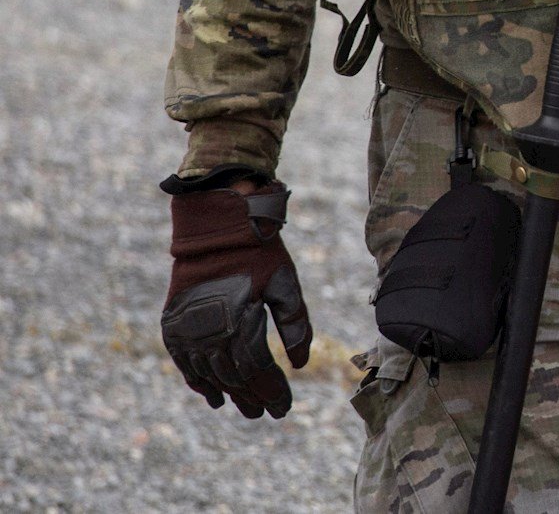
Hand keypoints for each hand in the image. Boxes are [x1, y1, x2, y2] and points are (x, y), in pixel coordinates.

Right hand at [161, 181, 313, 418]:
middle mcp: (210, 332)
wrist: (216, 228)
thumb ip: (296, 324)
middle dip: (253, 397)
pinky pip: (185, 364)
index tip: (284, 407)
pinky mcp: (173, 326)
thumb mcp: (286, 284)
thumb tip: (301, 364)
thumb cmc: (259, 254)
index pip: (258, 371)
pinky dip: (199, 382)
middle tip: (268, 413)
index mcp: (240, 323)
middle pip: (234, 378)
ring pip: (209, 374)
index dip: (272, 391)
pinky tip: (213, 396)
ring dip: (228, 394)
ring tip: (245, 409)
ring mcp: (188, 331)